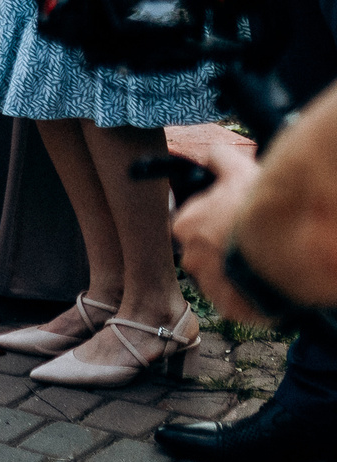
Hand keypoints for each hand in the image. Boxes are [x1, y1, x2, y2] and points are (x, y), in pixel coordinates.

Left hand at [173, 146, 265, 321]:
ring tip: (263, 263)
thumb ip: (220, 160)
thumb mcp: (237, 172)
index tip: (232, 221)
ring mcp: (208, 285)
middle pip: (205, 253)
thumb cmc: (253, 209)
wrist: (278, 250)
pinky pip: (239, 302)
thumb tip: (212, 154)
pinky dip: (251, 295)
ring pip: (221, 278)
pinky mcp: (229, 308)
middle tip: (249, 242)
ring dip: (237, 272)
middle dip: (223, 249)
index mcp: (184, 225)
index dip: (214, 222)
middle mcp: (189, 258)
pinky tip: (265, 282)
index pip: (191, 225)